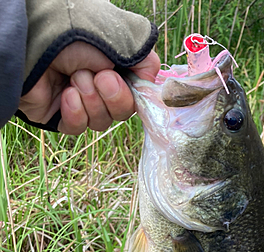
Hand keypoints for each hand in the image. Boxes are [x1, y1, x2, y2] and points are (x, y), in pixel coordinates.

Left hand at [18, 42, 159, 134]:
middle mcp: (100, 86)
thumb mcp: (120, 38)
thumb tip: (153, 82)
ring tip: (74, 78)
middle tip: (100, 77)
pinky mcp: (62, 117)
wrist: (33, 45)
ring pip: (102, 122)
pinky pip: (80, 128)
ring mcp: (81, 102)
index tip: (136, 86)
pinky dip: (76, 112)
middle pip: (124, 112)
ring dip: (92, 100)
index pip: (139, 93)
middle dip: (114, 96)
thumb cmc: (74, 34)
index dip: (138, 94)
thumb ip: (146, 59)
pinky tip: (66, 95)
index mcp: (117, 68)